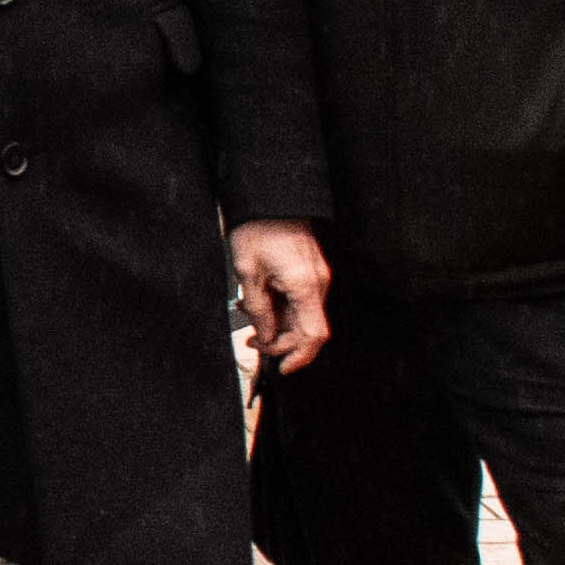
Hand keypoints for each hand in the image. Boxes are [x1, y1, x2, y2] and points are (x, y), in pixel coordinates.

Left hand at [229, 219, 330, 373]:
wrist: (269, 197)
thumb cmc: (257, 229)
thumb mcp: (248, 274)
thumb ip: (259, 310)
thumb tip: (266, 336)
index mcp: (305, 286)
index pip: (314, 336)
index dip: (299, 357)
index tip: (281, 368)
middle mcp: (318, 283)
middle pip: (306, 329)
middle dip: (279, 339)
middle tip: (252, 339)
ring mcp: (316, 276)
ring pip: (301, 314)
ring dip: (276, 322)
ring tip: (247, 314)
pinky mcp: (309, 271)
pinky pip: (299, 299)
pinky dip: (280, 306)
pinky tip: (257, 301)